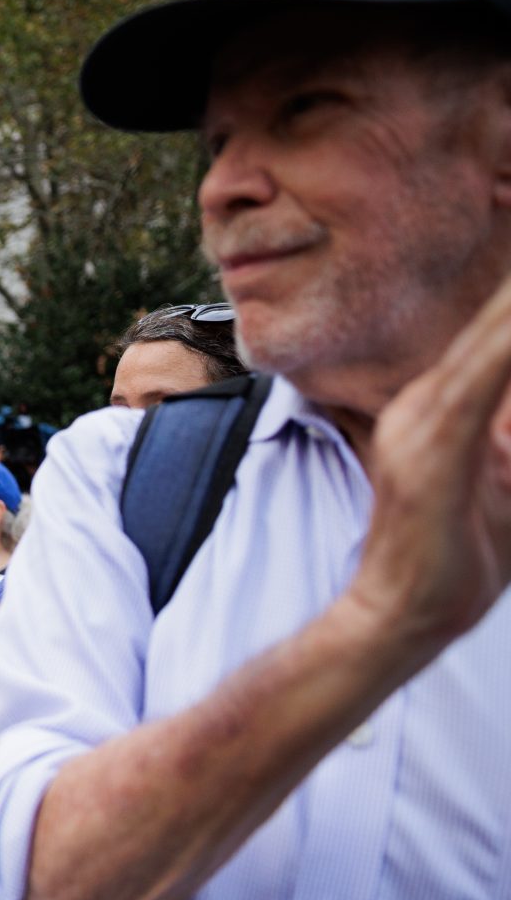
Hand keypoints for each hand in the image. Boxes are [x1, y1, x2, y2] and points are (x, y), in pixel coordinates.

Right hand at [345, 268, 510, 648]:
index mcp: (446, 400)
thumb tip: (506, 424)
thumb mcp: (497, 476)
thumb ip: (503, 434)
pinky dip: (502, 335)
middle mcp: (431, 396)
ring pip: (495, 333)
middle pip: (498, 316)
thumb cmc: (457, 554)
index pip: (495, 324)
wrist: (399, 615)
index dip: (508, 283)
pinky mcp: (434, 443)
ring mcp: (426, 416)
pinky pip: (481, 373)